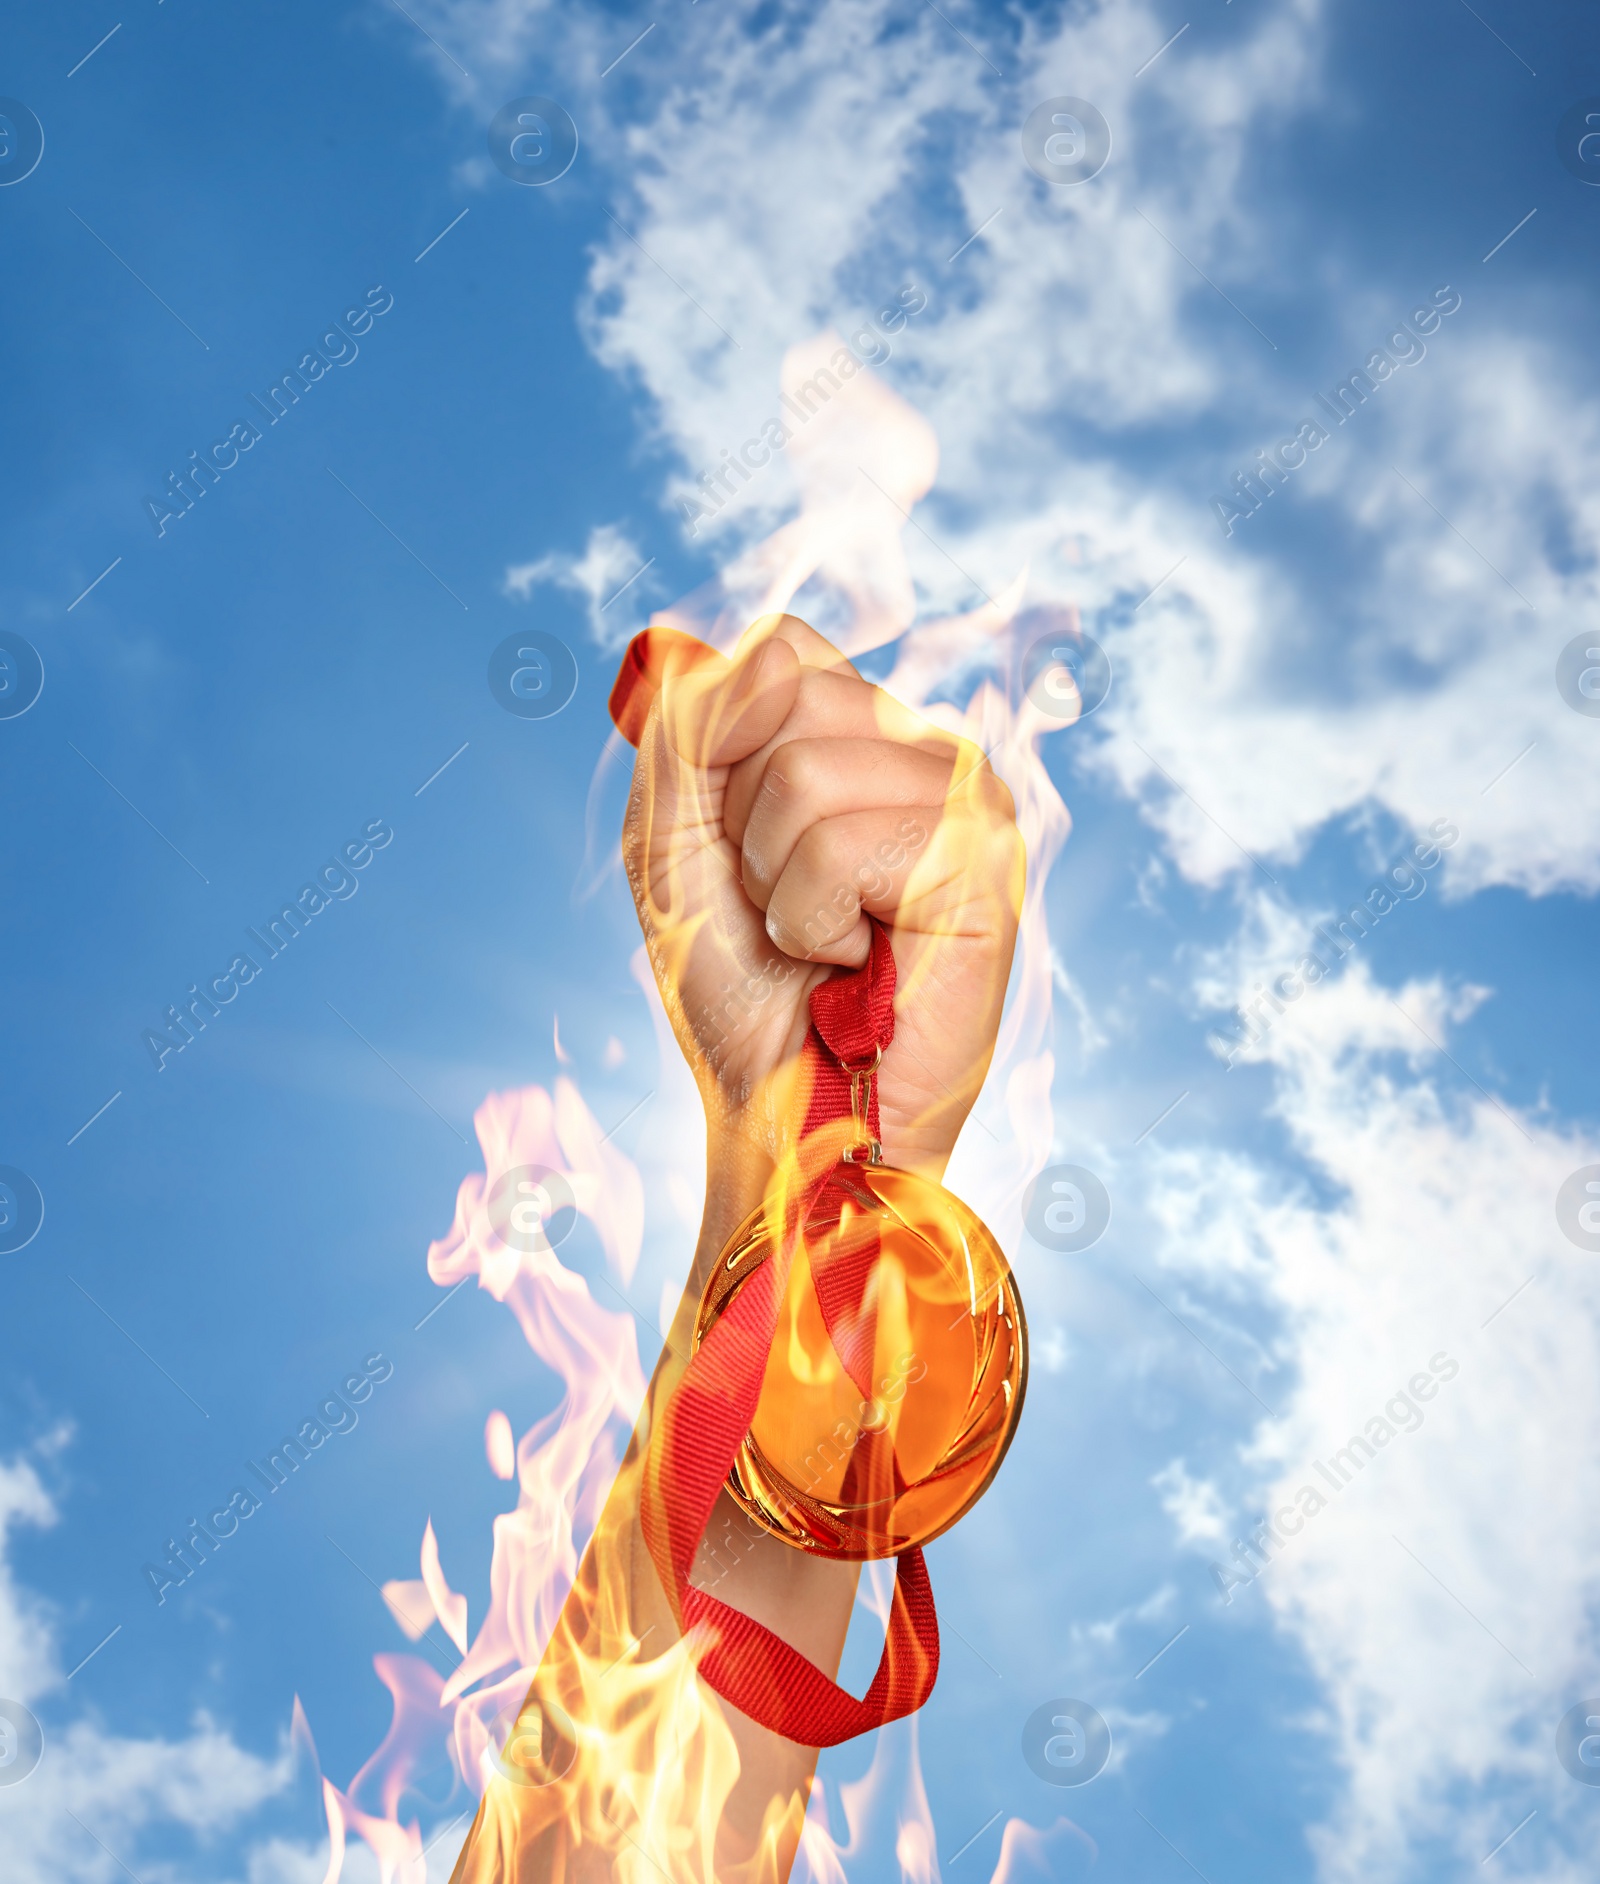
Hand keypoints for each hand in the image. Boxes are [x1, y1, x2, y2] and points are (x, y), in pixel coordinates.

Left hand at [619, 613, 1024, 1180]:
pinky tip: (861, 962)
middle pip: (789, 695)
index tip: (743, 844)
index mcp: (870, 732)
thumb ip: (691, 726)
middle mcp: (932, 749)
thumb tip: (773, 649)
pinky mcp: (987, 863)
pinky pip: (841, 847)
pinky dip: (814, 922)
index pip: (781, 648)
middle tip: (790, 904)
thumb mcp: (670, 836)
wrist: (787, 1110)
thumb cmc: (742, 985)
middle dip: (744, 822)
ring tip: (826, 941)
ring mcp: (970, 799)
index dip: (724, 749)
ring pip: (805, 772)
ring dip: (778, 883)